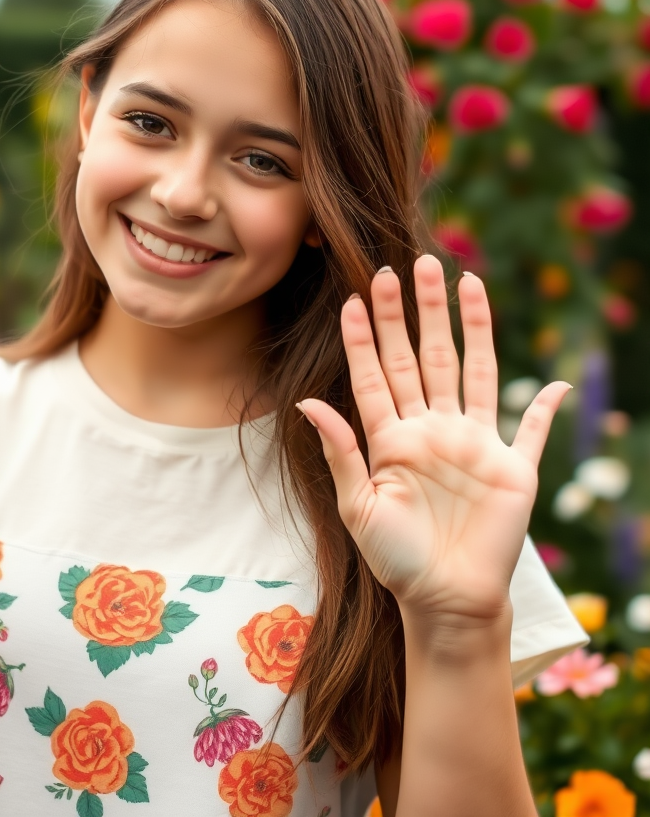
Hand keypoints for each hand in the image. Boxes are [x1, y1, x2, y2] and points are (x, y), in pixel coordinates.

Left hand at [297, 255, 569, 626]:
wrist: (444, 600)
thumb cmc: (394, 558)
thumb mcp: (357, 506)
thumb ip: (340, 451)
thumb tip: (308, 401)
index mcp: (391, 438)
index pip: (376, 374)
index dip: (365, 337)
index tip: (354, 297)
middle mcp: (431, 429)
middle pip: (422, 357)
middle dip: (414, 313)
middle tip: (407, 264)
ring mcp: (474, 443)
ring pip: (472, 369)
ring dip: (469, 327)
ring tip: (462, 281)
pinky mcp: (513, 467)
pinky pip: (534, 429)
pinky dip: (548, 405)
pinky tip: (556, 378)